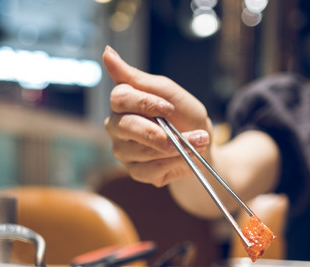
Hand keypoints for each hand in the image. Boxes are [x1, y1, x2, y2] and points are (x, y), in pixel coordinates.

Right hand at [102, 46, 213, 186]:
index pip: (120, 98)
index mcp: (123, 102)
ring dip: (175, 148)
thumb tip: (106, 52)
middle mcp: (117, 126)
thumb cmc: (184, 115)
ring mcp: (124, 150)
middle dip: (157, 132)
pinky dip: (173, 163)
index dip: (145, 103)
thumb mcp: (167, 91)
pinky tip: (186, 158)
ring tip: (197, 143)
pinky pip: (149, 170)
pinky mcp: (135, 171)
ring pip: (140, 150)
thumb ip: (136, 77)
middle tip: (185, 134)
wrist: (203, 144)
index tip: (169, 107)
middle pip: (124, 126)